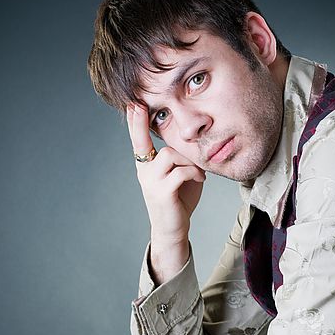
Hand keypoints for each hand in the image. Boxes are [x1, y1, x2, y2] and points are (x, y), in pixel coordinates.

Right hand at [127, 104, 205, 245]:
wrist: (173, 230)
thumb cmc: (179, 201)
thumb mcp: (180, 175)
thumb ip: (181, 159)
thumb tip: (192, 141)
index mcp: (146, 166)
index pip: (138, 140)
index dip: (135, 122)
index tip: (133, 103)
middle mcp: (144, 172)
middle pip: (161, 146)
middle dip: (177, 147)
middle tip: (177, 143)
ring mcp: (151, 182)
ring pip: (171, 155)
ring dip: (190, 162)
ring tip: (198, 173)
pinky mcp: (162, 192)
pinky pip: (181, 171)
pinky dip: (194, 173)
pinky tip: (201, 179)